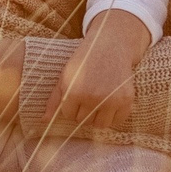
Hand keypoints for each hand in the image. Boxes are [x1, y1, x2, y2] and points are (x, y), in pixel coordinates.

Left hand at [47, 8, 148, 136]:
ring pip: (100, 125)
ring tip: (98, 102)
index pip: (69, 115)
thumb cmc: (84, 61)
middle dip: (84, 111)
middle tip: (89, 94)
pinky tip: (110, 103)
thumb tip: (44, 121)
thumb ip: (54, 99)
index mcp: (74, 92)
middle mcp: (92, 98)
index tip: (77, 94)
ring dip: (98, 117)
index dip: (72, 105)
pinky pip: (117, 121)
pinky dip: (114, 116)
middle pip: (84, 121)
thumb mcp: (66, 76)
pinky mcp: (126, 100)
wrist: (110, 46)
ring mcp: (111, 100)